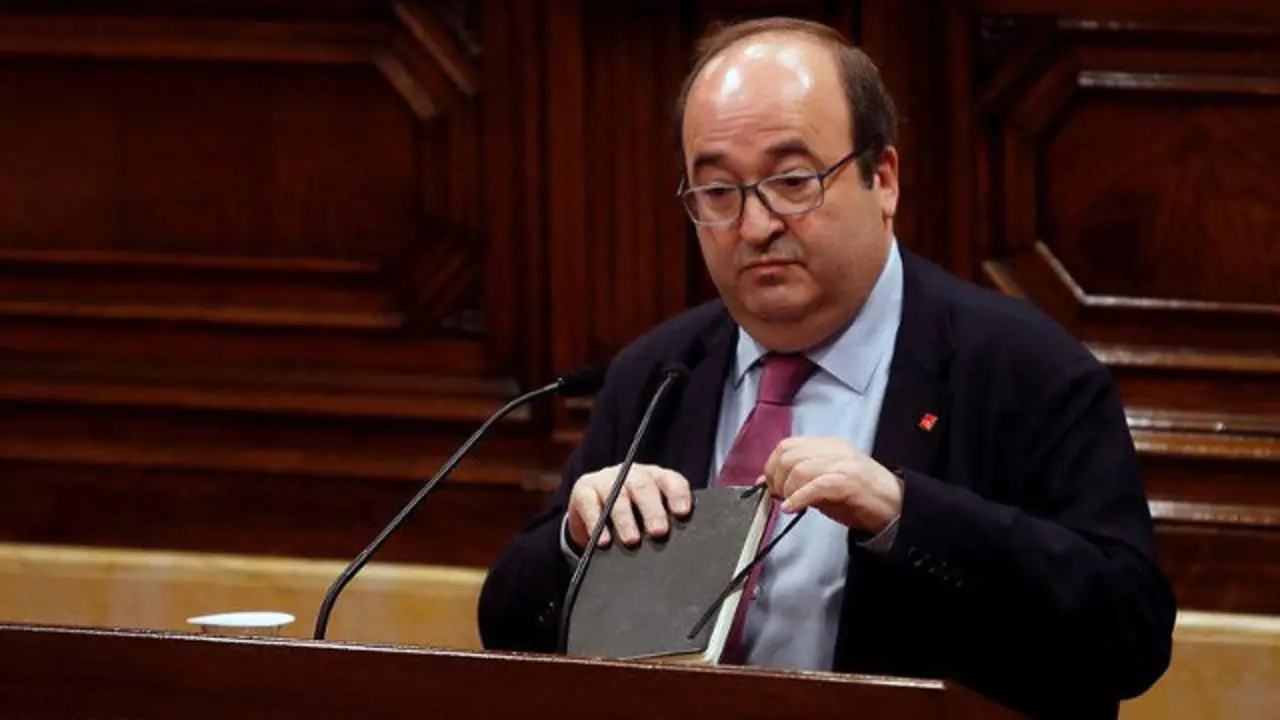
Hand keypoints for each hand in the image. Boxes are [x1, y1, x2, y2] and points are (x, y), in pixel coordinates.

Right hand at [567, 463, 691, 548]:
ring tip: (632, 541)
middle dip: (652, 510)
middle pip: (643, 487)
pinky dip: (596, 523)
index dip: (677, 494)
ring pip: (617, 495)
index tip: (682, 513)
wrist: (593, 513)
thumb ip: (663, 523)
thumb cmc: (631, 518)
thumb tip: (678, 545)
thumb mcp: (647, 517)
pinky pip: (589, 504)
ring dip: (625, 519)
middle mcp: (632, 474)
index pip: (670, 480)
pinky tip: (603, 541)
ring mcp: (606, 479)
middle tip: (659, 532)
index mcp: (655, 478)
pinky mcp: (583, 489)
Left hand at [762, 437, 902, 532]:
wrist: (896, 506)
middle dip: (776, 477)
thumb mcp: (824, 483)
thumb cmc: (860, 497)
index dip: (771, 466)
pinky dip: (799, 498)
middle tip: (778, 496)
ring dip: (787, 489)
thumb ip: (798, 479)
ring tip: (789, 503)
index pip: (788, 445)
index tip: (768, 485)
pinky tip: (793, 508)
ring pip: (800, 468)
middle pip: (789, 454)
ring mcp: (843, 463)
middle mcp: (834, 450)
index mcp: (828, 445)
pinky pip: (816, 485)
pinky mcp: (849, 481)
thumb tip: (766, 482)